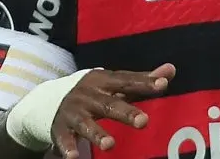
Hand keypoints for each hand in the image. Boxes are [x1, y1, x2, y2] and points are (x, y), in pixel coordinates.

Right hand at [52, 63, 175, 157]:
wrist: (49, 99)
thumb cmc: (94, 92)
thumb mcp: (115, 83)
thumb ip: (142, 80)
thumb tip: (171, 69)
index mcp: (104, 80)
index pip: (127, 81)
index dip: (145, 82)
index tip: (163, 84)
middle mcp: (88, 95)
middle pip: (109, 104)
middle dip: (126, 112)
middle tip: (144, 121)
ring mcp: (74, 112)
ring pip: (86, 124)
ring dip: (97, 134)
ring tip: (110, 145)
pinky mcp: (61, 129)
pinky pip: (65, 140)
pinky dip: (68, 148)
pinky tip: (74, 158)